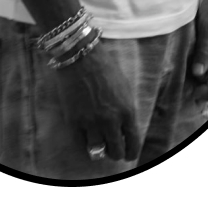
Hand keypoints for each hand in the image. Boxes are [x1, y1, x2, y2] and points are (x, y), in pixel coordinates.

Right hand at [54, 40, 140, 162]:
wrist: (80, 54)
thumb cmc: (104, 66)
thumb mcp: (124, 88)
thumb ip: (126, 110)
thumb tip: (125, 129)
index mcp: (127, 111)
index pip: (133, 143)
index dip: (131, 152)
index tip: (128, 154)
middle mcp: (111, 120)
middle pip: (116, 152)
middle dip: (116, 153)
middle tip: (112, 150)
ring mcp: (91, 122)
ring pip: (97, 152)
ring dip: (99, 150)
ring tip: (98, 145)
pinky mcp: (74, 120)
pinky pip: (80, 143)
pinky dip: (84, 141)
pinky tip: (85, 135)